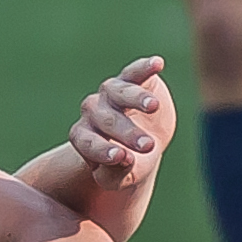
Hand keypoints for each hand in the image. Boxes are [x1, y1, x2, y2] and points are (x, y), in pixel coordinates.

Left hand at [68, 57, 176, 192]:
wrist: (144, 146)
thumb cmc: (129, 165)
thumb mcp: (123, 177)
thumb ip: (119, 172)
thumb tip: (126, 158)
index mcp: (84, 137)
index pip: (87, 142)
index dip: (102, 150)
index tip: (122, 158)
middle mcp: (93, 112)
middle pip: (106, 120)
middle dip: (128, 133)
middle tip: (148, 146)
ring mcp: (111, 93)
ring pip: (120, 92)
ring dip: (136, 99)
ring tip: (154, 106)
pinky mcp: (131, 79)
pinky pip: (135, 71)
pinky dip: (145, 67)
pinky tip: (158, 63)